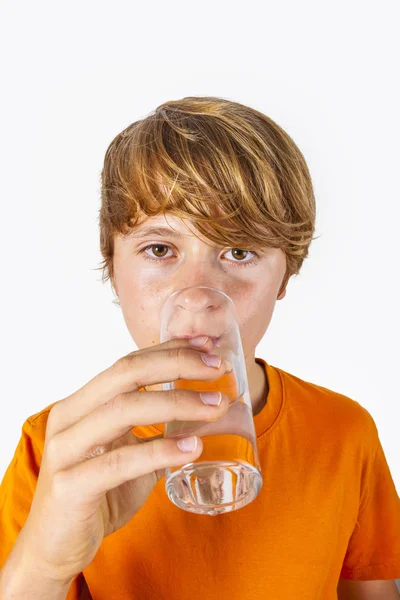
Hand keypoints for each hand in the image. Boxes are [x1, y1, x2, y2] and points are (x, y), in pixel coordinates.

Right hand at [12, 338, 229, 585]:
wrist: (55, 548)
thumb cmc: (94, 496)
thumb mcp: (127, 455)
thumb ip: (154, 435)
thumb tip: (202, 417)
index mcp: (81, 405)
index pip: (128, 364)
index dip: (169, 350)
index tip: (207, 346)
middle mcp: (69, 418)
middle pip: (126, 374)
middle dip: (177, 364)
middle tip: (218, 368)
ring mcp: (66, 450)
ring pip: (124, 409)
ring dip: (177, 403)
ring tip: (216, 406)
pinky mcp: (71, 486)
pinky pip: (120, 462)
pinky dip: (160, 451)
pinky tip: (192, 448)